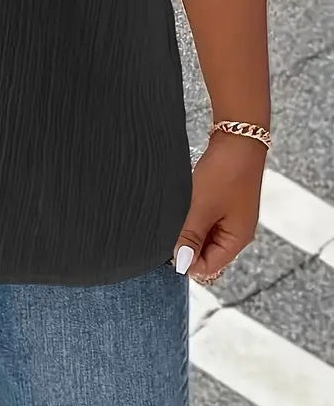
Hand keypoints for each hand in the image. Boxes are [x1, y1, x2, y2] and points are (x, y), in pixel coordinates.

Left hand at [173, 130, 267, 280]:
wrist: (238, 138)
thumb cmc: (225, 172)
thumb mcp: (202, 207)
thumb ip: (191, 236)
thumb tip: (182, 263)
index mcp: (238, 239)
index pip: (209, 267)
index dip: (187, 261)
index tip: (167, 248)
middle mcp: (238, 232)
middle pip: (208, 253)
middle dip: (188, 245)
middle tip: (170, 228)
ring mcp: (233, 217)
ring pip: (205, 236)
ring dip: (190, 230)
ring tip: (179, 213)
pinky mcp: (226, 203)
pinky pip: (207, 220)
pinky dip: (194, 217)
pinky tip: (185, 205)